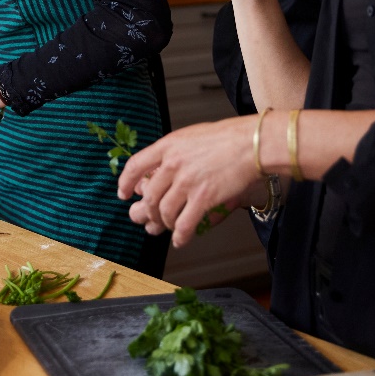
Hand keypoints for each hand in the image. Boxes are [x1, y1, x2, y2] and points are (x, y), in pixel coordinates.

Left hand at [117, 117, 263, 247]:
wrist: (251, 143)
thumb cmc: (226, 138)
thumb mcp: (191, 136)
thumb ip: (172, 152)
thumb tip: (157, 171)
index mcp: (168, 146)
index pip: (135, 166)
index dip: (125, 183)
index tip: (123, 194)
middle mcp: (173, 164)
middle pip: (149, 196)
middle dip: (148, 213)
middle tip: (151, 220)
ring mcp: (187, 182)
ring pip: (164, 212)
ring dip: (166, 224)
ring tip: (171, 228)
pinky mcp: (203, 198)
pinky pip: (184, 224)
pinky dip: (181, 236)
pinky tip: (181, 239)